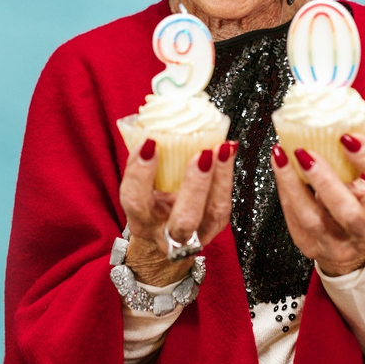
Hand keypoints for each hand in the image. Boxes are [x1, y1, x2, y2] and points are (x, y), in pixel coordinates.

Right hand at [119, 138, 236, 285]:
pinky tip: (228, 152)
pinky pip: (223, 203)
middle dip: (195, 186)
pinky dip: (227, 175)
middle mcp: (168, 234)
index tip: (149, 144)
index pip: (136, 202)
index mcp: (141, 222)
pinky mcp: (215, 225)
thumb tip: (148, 128)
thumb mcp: (138, 190)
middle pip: (184, 220)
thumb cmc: (148, 206)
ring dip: (220, 177)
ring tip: (222, 148)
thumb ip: (141, 167)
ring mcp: (196, 234)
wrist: (164, 235)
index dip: (140, 175)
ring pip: (213, 212)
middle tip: (202, 154)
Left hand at [271, 134, 364, 276]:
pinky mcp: (313, 248)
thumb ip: (355, 161)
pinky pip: (296, 220)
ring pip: (314, 219)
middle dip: (325, 180)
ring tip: (282, 157)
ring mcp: (341, 246)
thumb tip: (330, 122)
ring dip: (294, 185)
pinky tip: (280, 170)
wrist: (349, 246)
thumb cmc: (359, 203)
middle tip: (305, 152)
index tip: (346, 137)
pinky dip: (286, 192)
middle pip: (349, 212)